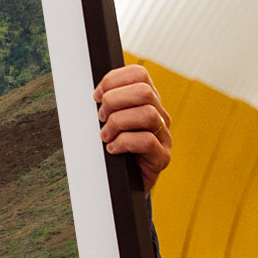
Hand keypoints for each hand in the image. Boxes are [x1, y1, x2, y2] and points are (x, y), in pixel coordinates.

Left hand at [94, 64, 171, 192]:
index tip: (96, 96)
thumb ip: (106, 104)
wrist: (123, 183)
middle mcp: (159, 115)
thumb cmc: (113, 148)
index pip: (138, 74)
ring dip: (118, 123)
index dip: (113, 80)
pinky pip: (147, 141)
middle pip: (144, 91)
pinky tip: (112, 149)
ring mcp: (164, 136)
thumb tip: (94, 93)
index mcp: (147, 101)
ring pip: (147, 114)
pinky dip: (123, 143)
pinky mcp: (162, 157)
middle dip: (114, 101)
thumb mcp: (108, 121)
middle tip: (101, 118)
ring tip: (106, 136)